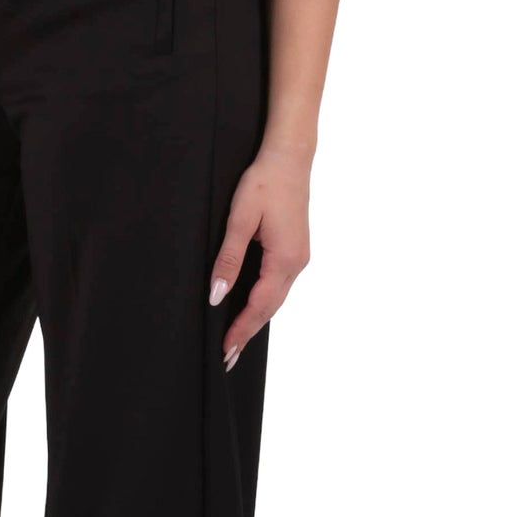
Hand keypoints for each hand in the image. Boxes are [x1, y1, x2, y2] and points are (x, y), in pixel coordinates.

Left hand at [207, 141, 312, 368]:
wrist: (290, 158)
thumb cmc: (264, 183)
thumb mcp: (240, 219)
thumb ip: (228, 259)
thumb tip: (216, 294)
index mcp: (284, 259)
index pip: (258, 305)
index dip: (240, 329)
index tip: (225, 350)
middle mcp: (297, 264)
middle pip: (270, 308)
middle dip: (248, 332)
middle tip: (228, 358)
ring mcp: (299, 257)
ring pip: (276, 299)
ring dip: (256, 319)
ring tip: (236, 339)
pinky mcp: (296, 250)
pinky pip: (279, 285)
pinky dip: (264, 302)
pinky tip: (252, 308)